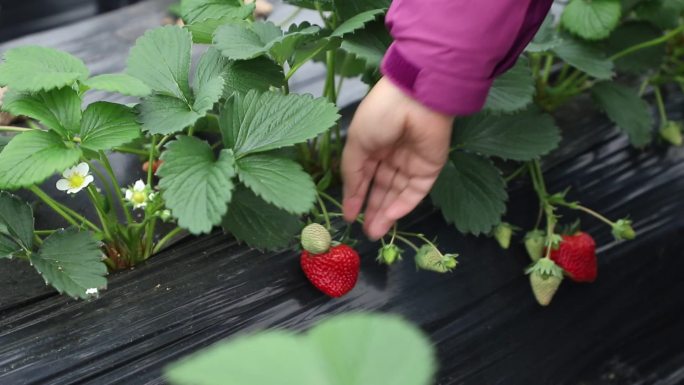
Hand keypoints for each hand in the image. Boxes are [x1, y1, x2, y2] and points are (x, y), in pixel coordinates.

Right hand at [341, 77, 453, 239]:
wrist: (415, 99)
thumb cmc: (379, 115)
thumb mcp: (356, 143)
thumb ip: (352, 173)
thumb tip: (348, 199)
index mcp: (373, 145)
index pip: (364, 177)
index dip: (356, 197)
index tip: (349, 218)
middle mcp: (392, 155)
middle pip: (382, 189)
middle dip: (374, 210)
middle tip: (366, 233)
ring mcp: (412, 162)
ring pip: (398, 193)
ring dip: (386, 213)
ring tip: (375, 232)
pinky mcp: (430, 168)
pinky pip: (415, 190)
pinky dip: (403, 204)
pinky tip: (390, 217)